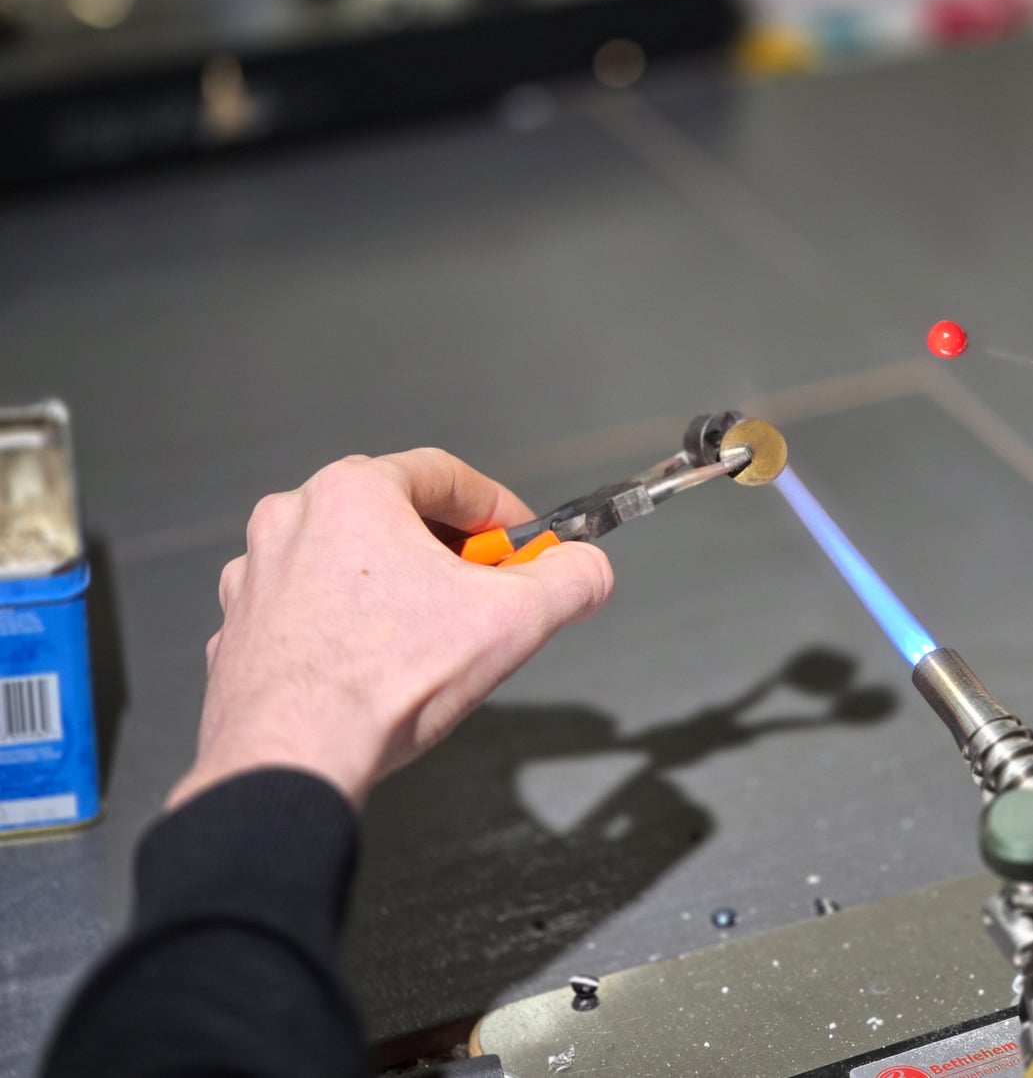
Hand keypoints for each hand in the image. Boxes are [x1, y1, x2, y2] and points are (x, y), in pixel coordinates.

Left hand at [167, 450, 613, 809]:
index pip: (445, 475)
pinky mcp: (237, 630)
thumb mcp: (514, 620)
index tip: (525, 543)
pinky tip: (374, 664)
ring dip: (394, 584)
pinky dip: (345, 622)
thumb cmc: (390, 680)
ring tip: (431, 633)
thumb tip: (589, 569)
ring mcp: (255, 575)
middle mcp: (292, 517)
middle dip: (449, 549)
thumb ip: (570, 580)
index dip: (498, 509)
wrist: (291, 762)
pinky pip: (307, 607)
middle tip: (485, 590)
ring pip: (347, 560)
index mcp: (352, 492)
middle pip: (394, 515)